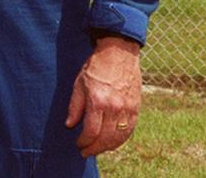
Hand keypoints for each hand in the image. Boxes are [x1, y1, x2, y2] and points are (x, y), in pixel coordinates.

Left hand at [65, 36, 141, 156]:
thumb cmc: (95, 67)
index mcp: (98, 101)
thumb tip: (70, 124)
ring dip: (107, 147)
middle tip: (86, 152)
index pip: (91, 131)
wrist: (119, 53)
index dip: (84, 142)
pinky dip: (121, 140)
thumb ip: (75, 106)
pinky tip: (112, 142)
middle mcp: (114, 108)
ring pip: (119, 138)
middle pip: (105, 138)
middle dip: (94, 148)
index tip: (78, 144)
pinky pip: (129, 131)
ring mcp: (127, 109)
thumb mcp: (78, 83)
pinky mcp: (136, 108)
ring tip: (98, 149)